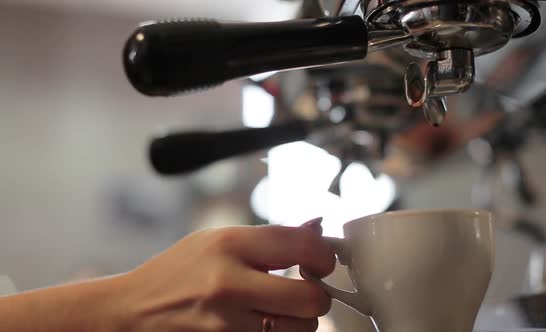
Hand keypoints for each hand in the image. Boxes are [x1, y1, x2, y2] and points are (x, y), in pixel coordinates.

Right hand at [119, 219, 334, 331]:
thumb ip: (269, 238)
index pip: (304, 246)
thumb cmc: (176, 271)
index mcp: (230, 244)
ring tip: (278, 309)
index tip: (320, 262)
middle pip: (311, 300)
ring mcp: (226, 324)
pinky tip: (261, 323)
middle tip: (305, 290)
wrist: (132, 311)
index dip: (324, 256)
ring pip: (300, 330)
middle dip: (316, 296)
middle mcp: (229, 284)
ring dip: (298, 321)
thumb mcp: (218, 239)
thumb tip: (317, 229)